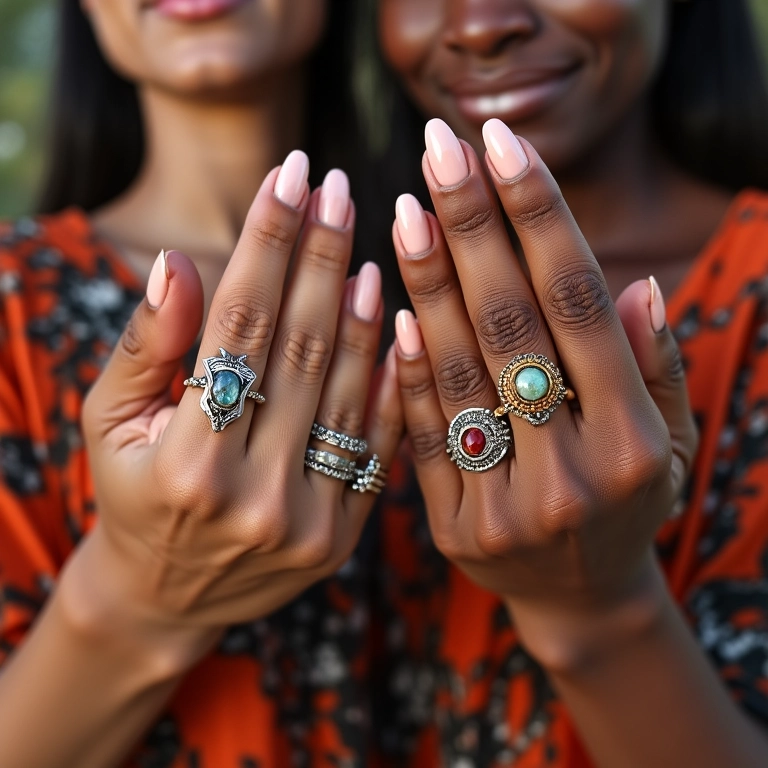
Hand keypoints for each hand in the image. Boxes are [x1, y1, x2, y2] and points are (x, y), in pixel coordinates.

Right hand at [63, 156, 401, 669]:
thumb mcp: (109, 422)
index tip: (290, 176)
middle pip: (302, 346)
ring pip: (349, 388)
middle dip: (322, 255)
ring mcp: (310, 520)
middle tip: (339, 185)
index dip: (268, 242)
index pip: (239, 325)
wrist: (168, 598)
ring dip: (363, 308)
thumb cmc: (132, 495)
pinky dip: (392, 377)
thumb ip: (146, 346)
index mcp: (187, 462)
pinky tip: (400, 318)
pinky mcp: (344, 535)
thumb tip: (180, 262)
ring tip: (369, 242)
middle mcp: (256, 493)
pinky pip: (379, 442)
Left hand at [391, 119, 696, 667]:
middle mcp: (570, 473)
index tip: (502, 144)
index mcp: (634, 441)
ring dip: (427, 283)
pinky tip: (388, 304)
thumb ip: (655, 367)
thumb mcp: (671, 441)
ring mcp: (504, 506)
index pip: (577, 303)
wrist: (579, 600)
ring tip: (405, 207)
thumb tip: (638, 286)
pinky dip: (405, 367)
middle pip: (510, 325)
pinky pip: (420, 435)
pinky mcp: (452, 527)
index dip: (538, 215)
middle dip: (472, 226)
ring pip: (457, 372)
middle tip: (439, 148)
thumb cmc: (631, 503)